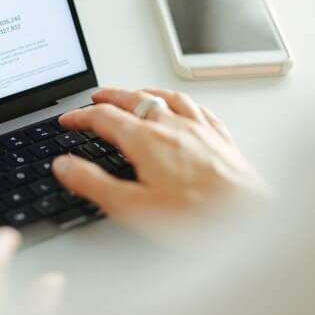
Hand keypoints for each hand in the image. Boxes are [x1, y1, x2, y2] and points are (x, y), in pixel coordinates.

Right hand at [52, 88, 266, 233]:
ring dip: (144, 93)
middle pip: (134, 99)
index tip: (68, 120)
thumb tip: (65, 167)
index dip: (80, 117)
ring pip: (167, 98)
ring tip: (134, 93)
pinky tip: (184, 107)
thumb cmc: (197, 218)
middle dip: (110, 96)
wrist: (249, 221)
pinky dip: (182, 103)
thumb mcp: (132, 207)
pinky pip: (198, 109)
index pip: (104, 117)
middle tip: (94, 98)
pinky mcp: (221, 139)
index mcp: (146, 140)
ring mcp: (200, 130)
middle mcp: (173, 126)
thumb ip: (93, 184)